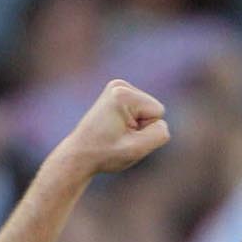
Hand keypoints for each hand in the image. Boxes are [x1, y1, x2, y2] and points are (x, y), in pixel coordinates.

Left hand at [50, 79, 169, 176]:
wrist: (78, 155)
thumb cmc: (105, 154)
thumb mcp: (136, 149)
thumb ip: (159, 134)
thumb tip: (162, 121)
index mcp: (123, 94)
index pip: (158, 112)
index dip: (145, 130)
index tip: (122, 137)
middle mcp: (120, 85)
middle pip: (153, 109)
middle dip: (140, 127)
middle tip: (117, 137)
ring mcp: (117, 88)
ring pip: (147, 111)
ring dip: (135, 126)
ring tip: (114, 133)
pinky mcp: (116, 94)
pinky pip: (140, 110)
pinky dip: (130, 122)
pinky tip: (113, 128)